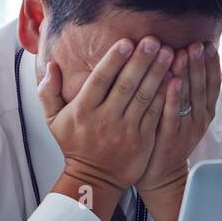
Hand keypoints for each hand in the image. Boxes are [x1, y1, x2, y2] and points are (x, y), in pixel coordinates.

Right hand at [39, 37, 174, 220]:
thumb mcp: (53, 120)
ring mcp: (126, 130)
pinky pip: (155, 113)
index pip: (100, 80)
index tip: (126, 42)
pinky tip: (173, 78)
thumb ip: (48, 92)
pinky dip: (165, 95)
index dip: (114, 60)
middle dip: (141, 60)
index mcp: (83, 111)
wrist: (94, 179)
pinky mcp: (142, 139)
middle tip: (153, 41)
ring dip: (157, 73)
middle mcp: (105, 119)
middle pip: (126, 84)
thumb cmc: (75, 146)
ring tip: (168, 53)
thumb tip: (51, 66)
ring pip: (144, 97)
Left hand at [136, 41, 221, 220]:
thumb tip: (183, 55)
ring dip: (189, 74)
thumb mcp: (182, 111)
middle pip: (203, 86)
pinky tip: (173, 81)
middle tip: (197, 44)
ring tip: (186, 54)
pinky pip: (173, 114)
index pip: (212, 83)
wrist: (160, 173)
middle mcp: (199, 118)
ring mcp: (186, 128)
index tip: (208, 44)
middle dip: (200, 64)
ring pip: (190, 98)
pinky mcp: (170, 137)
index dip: (212, 64)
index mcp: (204, 110)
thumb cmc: (168, 136)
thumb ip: (185, 88)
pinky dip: (174, 97)